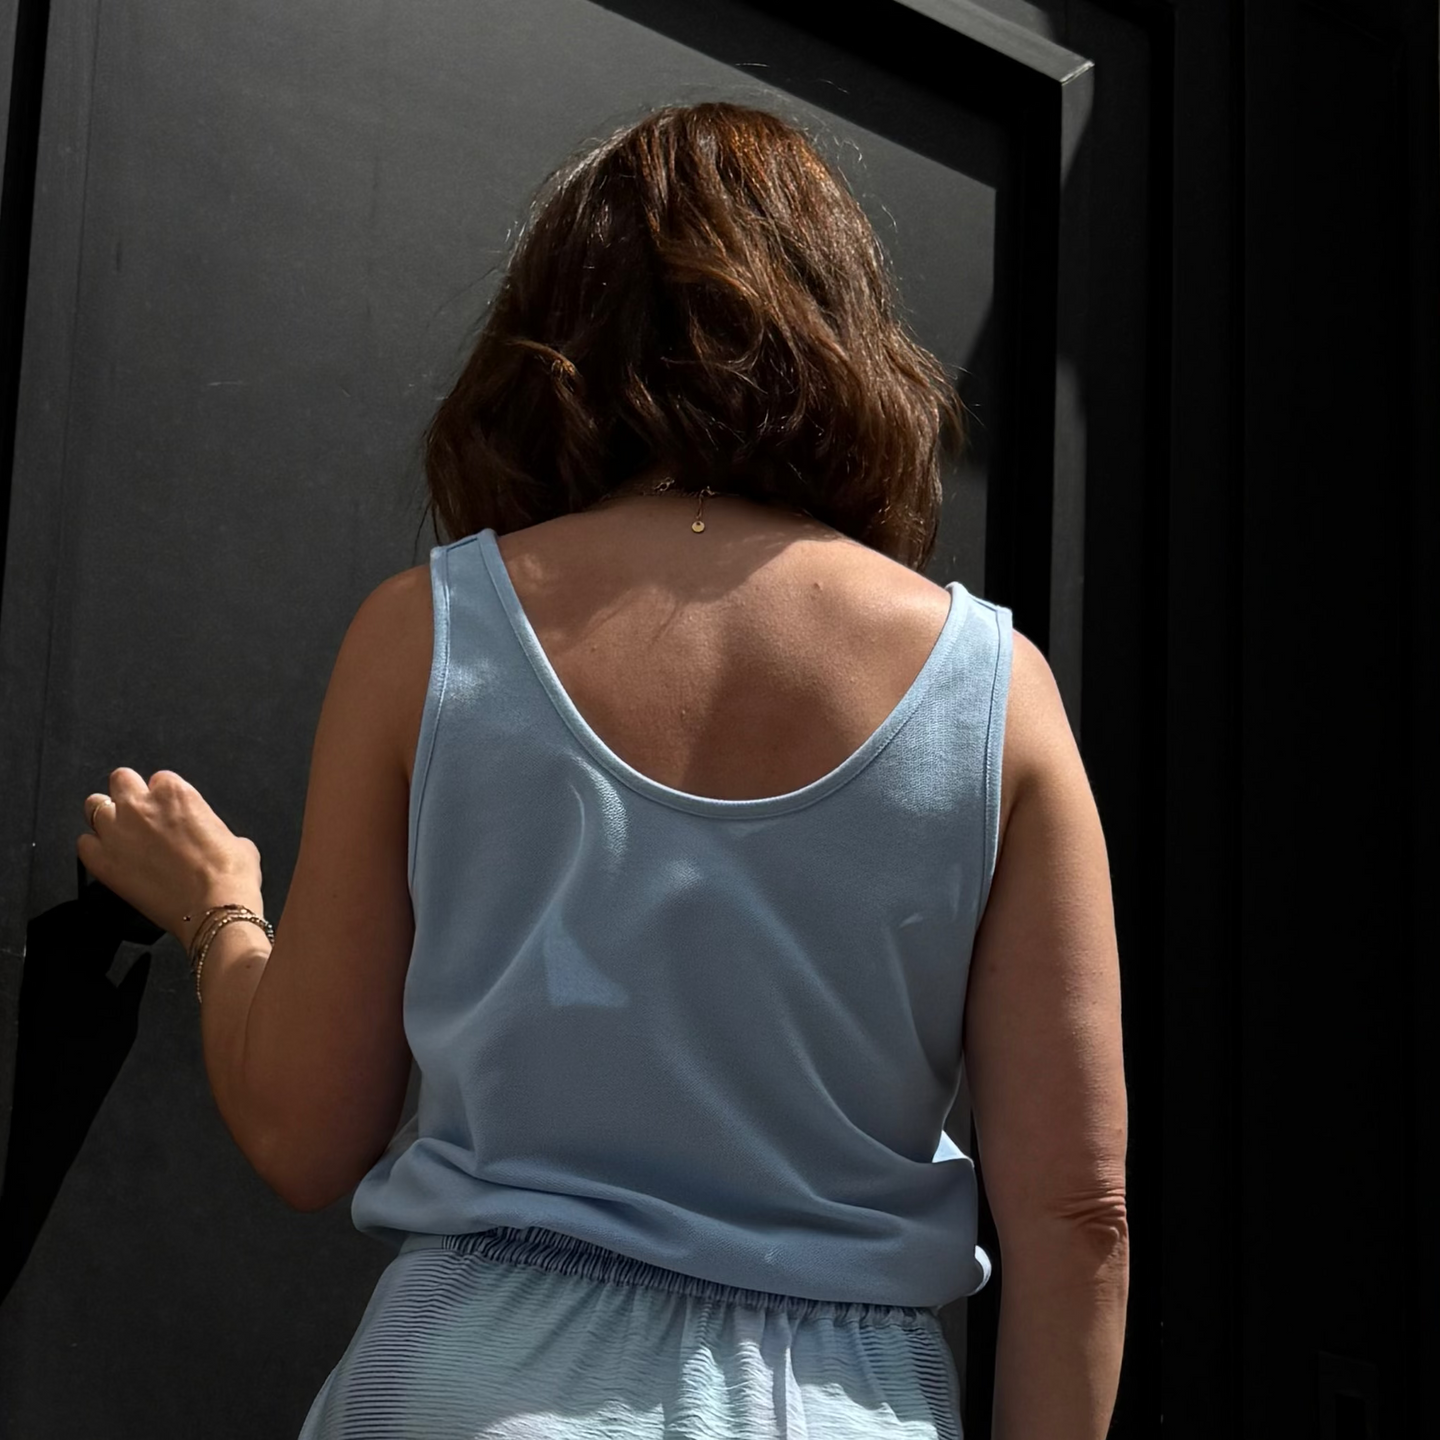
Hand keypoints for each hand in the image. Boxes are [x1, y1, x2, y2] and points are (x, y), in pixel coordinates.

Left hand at [76, 768, 263, 952]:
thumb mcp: (236, 839)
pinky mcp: (103, 862)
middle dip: (129, 795)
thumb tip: (211, 838)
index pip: (160, 779)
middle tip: (141, 816)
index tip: (171, 813)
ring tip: (121, 835)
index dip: (165, 798)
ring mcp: (117, 832)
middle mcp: (141, 805)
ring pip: (93, 806)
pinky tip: (111, 859)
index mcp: (176, 793)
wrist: (216, 908)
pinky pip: (83, 844)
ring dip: (106, 817)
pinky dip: (94, 849)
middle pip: (120, 780)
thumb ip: (211, 827)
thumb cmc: (230, 874)